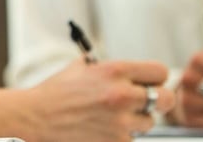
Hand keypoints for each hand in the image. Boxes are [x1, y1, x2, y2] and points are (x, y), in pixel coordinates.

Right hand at [25, 59, 173, 141]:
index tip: (151, 82)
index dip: (156, 77)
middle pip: (166, 98)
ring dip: (136, 120)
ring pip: (149, 122)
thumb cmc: (56, 92)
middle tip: (144, 102)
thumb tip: (128, 70)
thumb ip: (107, 67)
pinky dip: (121, 135)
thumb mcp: (81, 67)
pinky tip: (102, 128)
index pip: (160, 71)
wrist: (36, 118)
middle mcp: (122, 95)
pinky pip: (131, 138)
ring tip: (112, 116)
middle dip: (158, 100)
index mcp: (114, 70)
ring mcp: (121, 122)